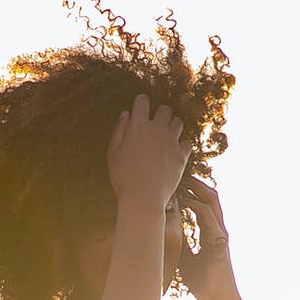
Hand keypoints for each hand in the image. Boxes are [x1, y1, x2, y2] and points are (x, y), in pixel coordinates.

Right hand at [106, 94, 186, 219]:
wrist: (143, 197)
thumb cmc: (124, 177)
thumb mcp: (112, 153)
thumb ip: (119, 130)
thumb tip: (126, 114)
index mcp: (138, 126)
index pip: (142, 101)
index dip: (141, 102)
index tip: (141, 107)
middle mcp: (157, 129)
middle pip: (165, 109)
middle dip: (160, 113)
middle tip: (155, 124)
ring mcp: (172, 141)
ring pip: (178, 122)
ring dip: (172, 126)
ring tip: (166, 136)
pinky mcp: (182, 155)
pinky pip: (187, 142)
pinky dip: (181, 144)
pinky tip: (174, 150)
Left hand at [176, 176, 242, 299]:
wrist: (218, 299)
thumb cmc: (204, 283)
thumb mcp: (186, 260)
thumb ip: (181, 244)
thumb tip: (165, 233)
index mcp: (211, 234)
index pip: (203, 207)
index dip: (192, 194)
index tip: (177, 185)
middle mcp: (218, 230)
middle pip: (210, 199)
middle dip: (197, 185)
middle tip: (181, 174)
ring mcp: (221, 233)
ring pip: (212, 202)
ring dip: (197, 189)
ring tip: (184, 180)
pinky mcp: (219, 240)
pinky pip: (208, 217)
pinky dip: (196, 205)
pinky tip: (184, 199)